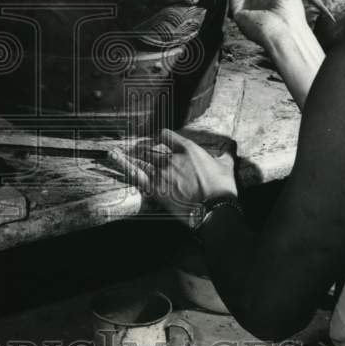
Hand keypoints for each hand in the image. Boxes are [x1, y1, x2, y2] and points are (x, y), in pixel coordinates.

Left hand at [108, 130, 236, 225]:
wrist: (215, 210)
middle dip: (141, 148)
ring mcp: (162, 173)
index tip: (158, 138)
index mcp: (188, 149)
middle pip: (150, 148)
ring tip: (114, 151)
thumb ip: (226, 154)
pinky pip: (136, 174)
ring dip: (127, 155)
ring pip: (140, 159)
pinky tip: (113, 158)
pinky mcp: (156, 189)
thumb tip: (231, 146)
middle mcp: (172, 157)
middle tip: (134, 149)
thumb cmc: (222, 188)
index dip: (161, 136)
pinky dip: (123, 165)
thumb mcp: (226, 167)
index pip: (167, 135)